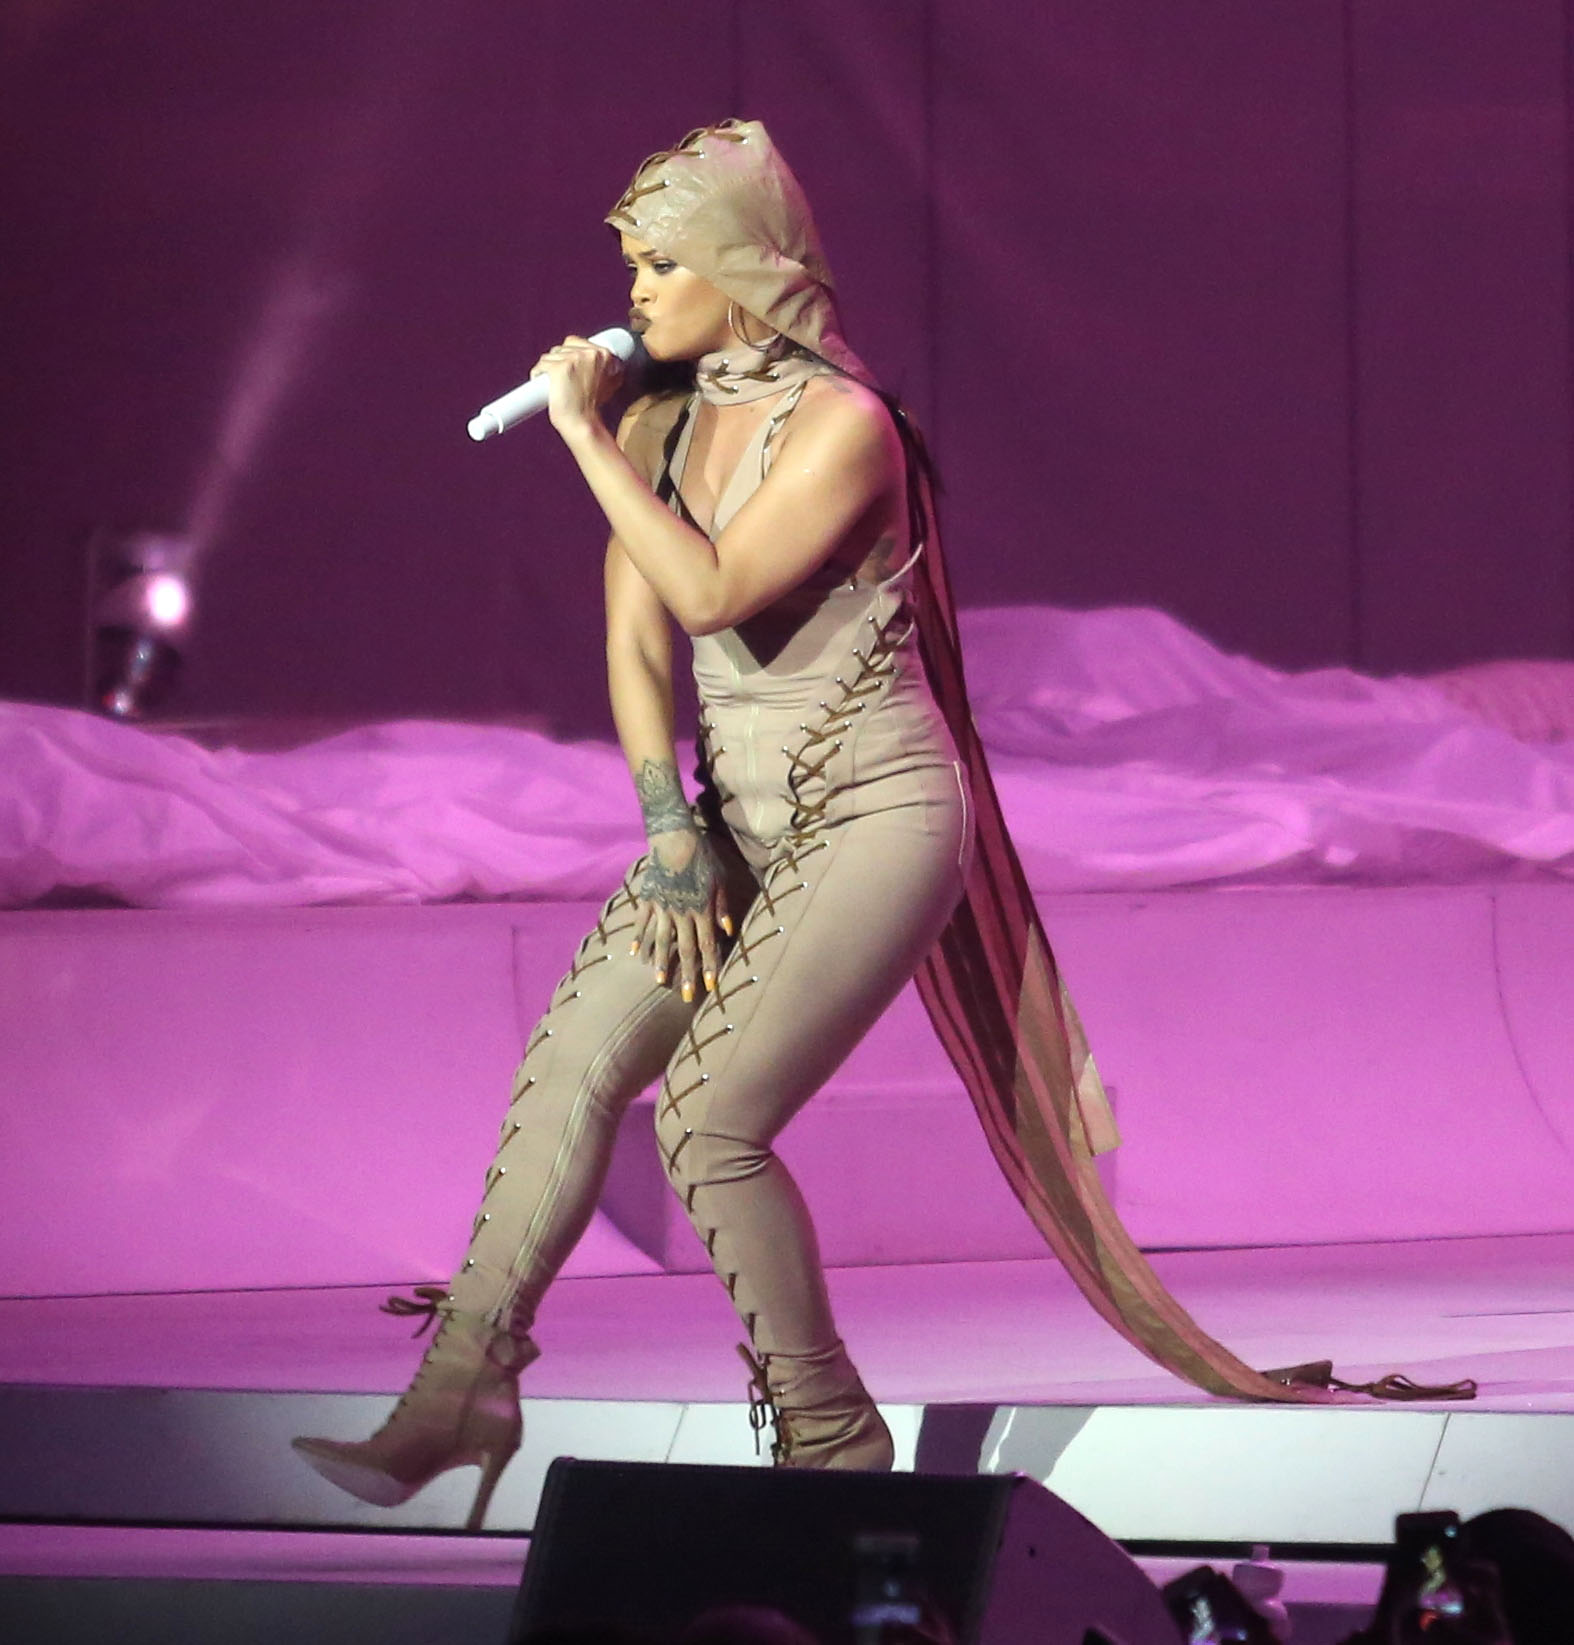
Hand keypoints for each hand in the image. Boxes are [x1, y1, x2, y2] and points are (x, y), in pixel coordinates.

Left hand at [529, 334, 624, 438]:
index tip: (569, 370)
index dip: (569, 356)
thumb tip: (588, 358)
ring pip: (549, 356)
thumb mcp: (607, 383)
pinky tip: (546, 388)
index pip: (576, 342)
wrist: (583, 425)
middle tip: (563, 382)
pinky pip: (540, 367)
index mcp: (604, 355)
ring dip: (547, 371)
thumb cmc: (591, 409)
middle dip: (558, 363)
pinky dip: (538, 376)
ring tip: (556, 388)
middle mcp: (590, 353)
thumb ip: (600, 367)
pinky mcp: (559, 368)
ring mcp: (574, 359)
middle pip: (561, 348)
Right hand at [631, 827, 733, 1002]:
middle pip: (686, 949)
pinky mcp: (647, 899)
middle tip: (685, 996)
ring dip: (660, 962)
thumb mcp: (720, 880)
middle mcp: (682, 914)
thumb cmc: (703, 857)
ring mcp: (662, 907)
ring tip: (658, 980)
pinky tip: (635, 953)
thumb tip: (727, 930)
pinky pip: (641, 922)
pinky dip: (637, 938)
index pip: (707, 945)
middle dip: (687, 974)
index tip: (709, 986)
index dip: (709, 966)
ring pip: (661, 941)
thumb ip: (722, 907)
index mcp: (702, 910)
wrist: (675, 838)